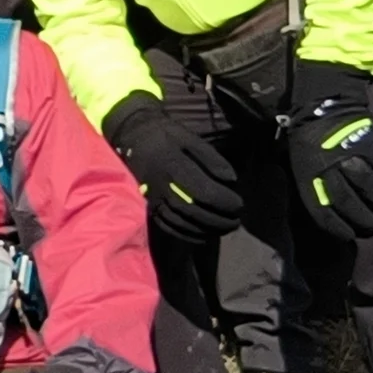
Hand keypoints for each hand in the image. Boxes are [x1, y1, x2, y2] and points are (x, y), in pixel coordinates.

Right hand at [101, 93, 242, 241]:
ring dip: (207, 231)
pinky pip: (169, 227)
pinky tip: (204, 236)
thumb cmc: (167, 136)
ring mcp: (154, 199)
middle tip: (236, 222)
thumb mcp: (191, 139)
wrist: (133, 138)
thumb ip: (212, 159)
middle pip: (195, 212)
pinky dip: (189, 235)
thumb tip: (232, 182)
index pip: (204, 192)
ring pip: (183, 223)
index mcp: (175, 167)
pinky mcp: (150, 207)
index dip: (225, 203)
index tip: (239, 205)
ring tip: (224, 230)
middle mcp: (163, 186)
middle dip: (219, 221)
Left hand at [285, 61, 372, 240]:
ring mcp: (352, 155)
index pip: (322, 211)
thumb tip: (329, 212)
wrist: (322, 101)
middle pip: (350, 202)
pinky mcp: (372, 143)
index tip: (349, 236)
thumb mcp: (297, 163)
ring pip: (371, 187)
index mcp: (307, 175)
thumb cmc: (308, 138)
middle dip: (364, 219)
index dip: (337, 228)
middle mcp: (329, 168)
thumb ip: (311, 186)